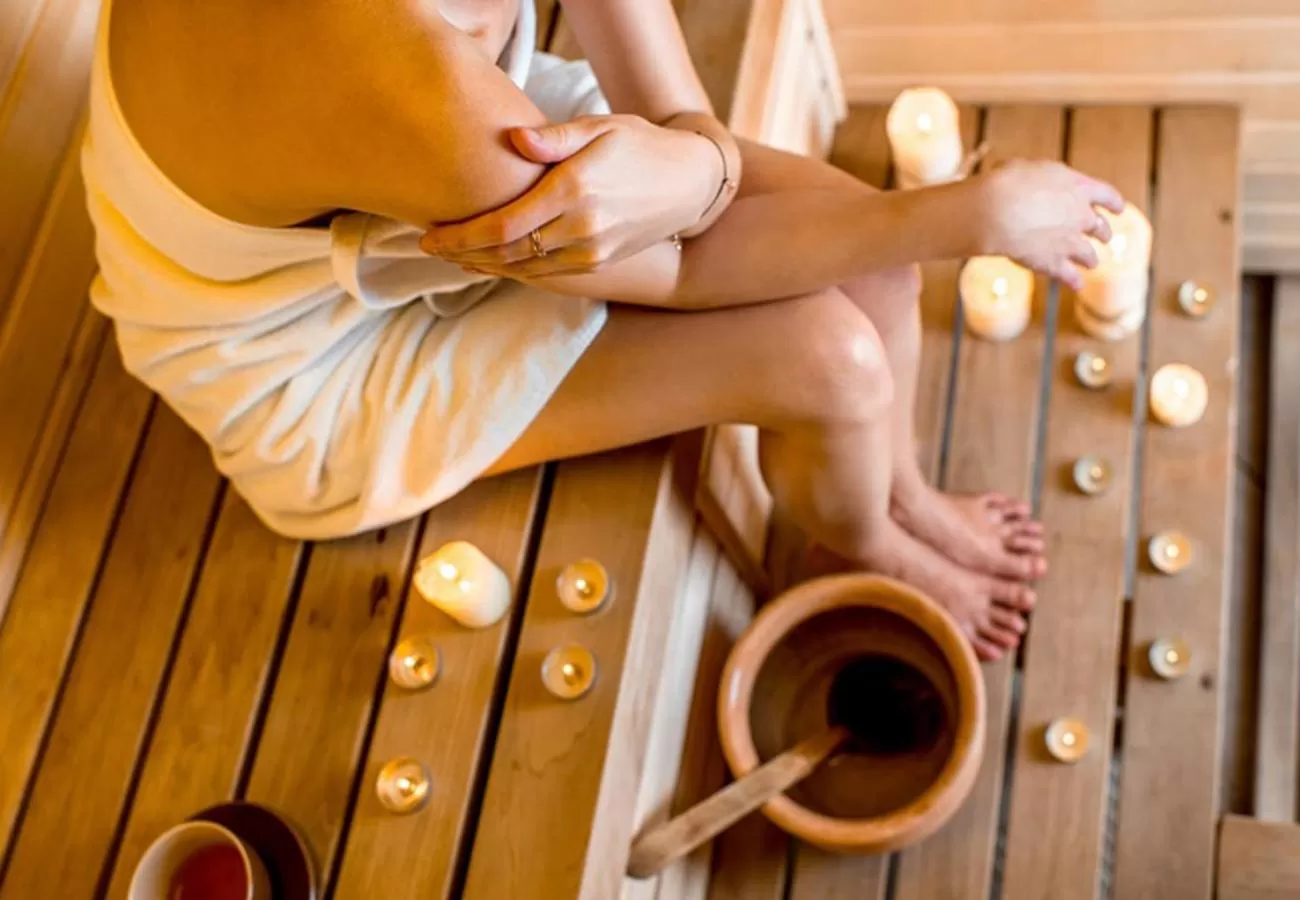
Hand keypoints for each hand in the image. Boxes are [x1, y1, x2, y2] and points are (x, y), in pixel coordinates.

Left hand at [420, 115, 719, 277]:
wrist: (689, 183)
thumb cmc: (639, 144)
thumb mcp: (601, 127)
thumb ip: (557, 137)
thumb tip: (516, 139)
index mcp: (575, 190)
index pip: (504, 224)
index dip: (462, 235)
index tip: (430, 234)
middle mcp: (583, 228)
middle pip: (507, 252)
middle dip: (464, 253)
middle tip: (430, 247)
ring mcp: (592, 251)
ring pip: (525, 269)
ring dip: (485, 266)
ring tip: (454, 257)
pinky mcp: (599, 264)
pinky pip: (546, 274)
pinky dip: (513, 271)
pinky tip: (491, 264)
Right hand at [973, 160, 1125, 289]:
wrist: (998, 210)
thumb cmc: (1008, 182)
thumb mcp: (1028, 168)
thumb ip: (1040, 178)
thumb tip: (1030, 179)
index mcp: (1080, 188)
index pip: (1107, 195)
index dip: (1114, 203)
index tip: (1119, 209)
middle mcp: (1082, 215)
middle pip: (1100, 227)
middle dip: (1103, 232)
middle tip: (1104, 237)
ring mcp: (1070, 242)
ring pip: (1089, 255)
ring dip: (1090, 259)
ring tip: (1091, 263)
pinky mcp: (1054, 263)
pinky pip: (1069, 276)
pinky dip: (1073, 281)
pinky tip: (1076, 285)